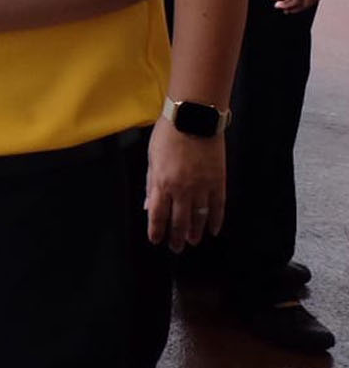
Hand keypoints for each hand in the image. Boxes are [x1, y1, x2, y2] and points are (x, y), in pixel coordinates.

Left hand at [145, 117, 224, 251]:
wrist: (194, 119)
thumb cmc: (168, 135)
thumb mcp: (152, 158)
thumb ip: (152, 184)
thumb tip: (149, 205)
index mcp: (162, 182)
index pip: (158, 214)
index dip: (157, 230)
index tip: (156, 240)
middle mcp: (182, 189)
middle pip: (179, 220)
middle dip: (176, 236)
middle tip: (176, 248)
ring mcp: (202, 187)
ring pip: (199, 218)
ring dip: (196, 232)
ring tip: (193, 242)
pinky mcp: (218, 182)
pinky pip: (218, 207)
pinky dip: (216, 220)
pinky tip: (214, 230)